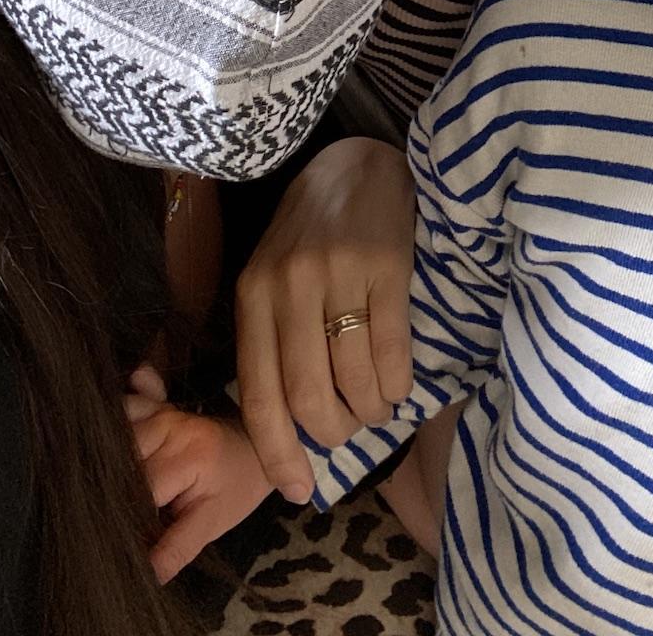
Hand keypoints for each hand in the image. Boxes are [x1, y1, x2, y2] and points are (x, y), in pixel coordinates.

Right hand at [125, 369, 272, 582]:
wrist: (257, 448)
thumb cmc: (236, 487)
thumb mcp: (212, 523)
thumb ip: (178, 547)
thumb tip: (145, 577)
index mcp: (187, 456)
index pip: (138, 489)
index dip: (122, 517)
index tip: (112, 539)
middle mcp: (171, 427)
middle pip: (119, 458)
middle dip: (109, 487)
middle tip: (107, 515)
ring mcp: (163, 411)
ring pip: (115, 429)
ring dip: (106, 455)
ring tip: (108, 482)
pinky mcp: (158, 404)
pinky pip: (126, 404)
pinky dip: (117, 415)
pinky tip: (115, 430)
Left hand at [236, 135, 415, 503]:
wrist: (358, 164)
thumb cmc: (312, 232)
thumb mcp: (274, 276)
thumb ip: (272, 338)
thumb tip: (286, 426)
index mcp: (254, 294)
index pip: (258, 392)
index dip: (277, 451)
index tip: (298, 489)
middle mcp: (290, 285)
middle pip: (309, 396)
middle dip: (333, 432)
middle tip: (348, 431)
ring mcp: (339, 273)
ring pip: (354, 379)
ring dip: (371, 411)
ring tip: (377, 405)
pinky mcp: (387, 264)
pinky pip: (393, 350)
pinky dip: (398, 382)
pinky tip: (399, 383)